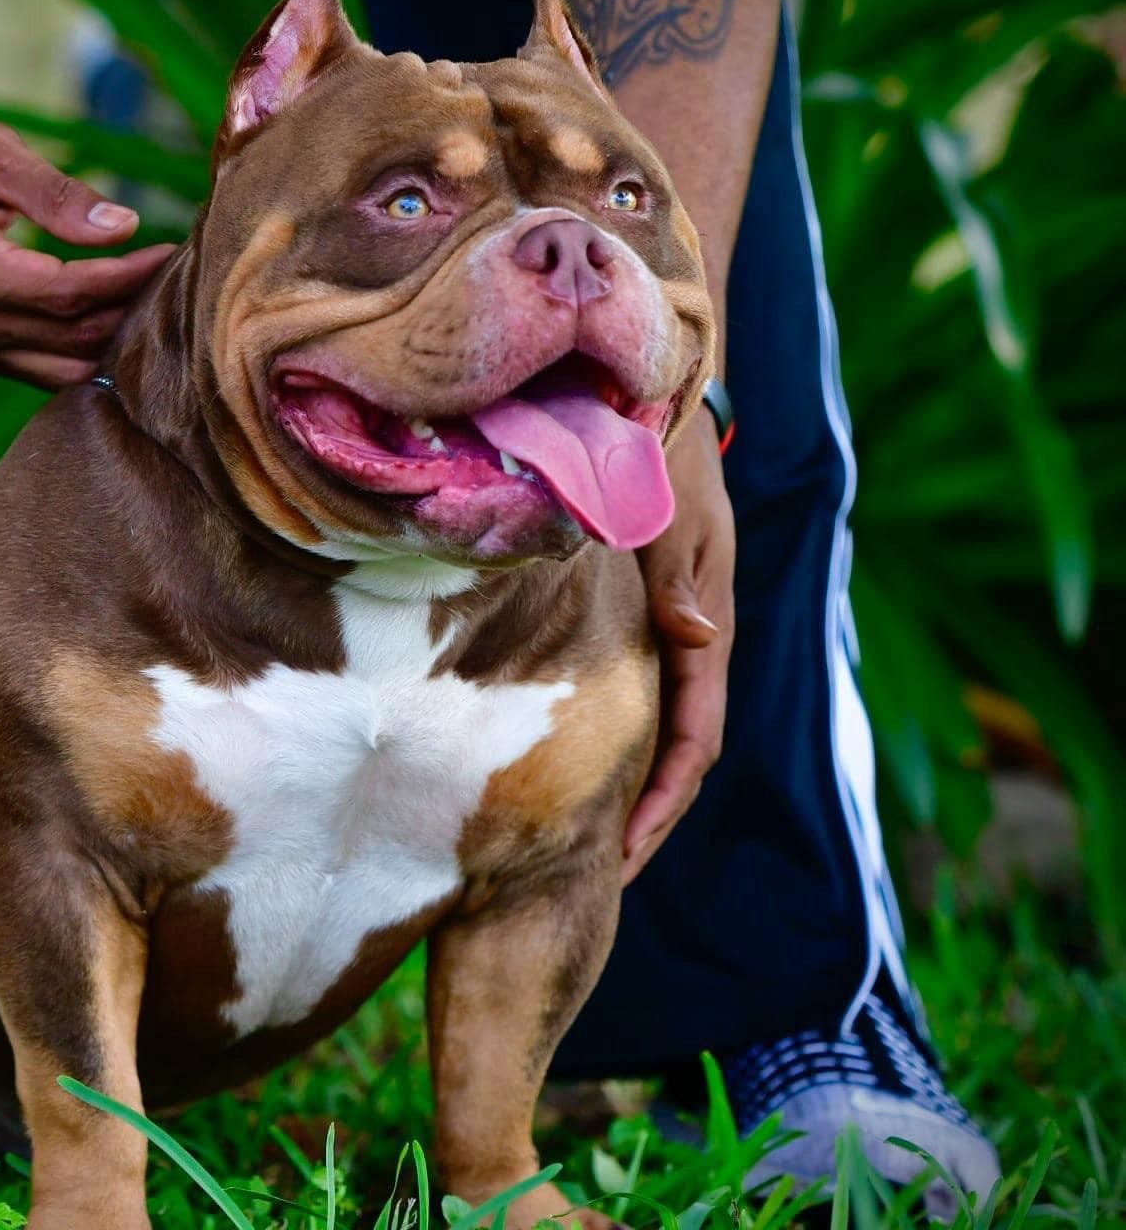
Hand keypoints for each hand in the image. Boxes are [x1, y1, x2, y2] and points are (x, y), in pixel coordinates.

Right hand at [0, 98, 175, 388]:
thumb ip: (59, 197)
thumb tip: (124, 227)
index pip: (65, 294)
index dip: (123, 278)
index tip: (165, 253)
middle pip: (68, 336)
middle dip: (125, 309)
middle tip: (169, 276)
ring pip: (57, 365)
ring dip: (106, 339)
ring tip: (146, 299)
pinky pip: (35, 369)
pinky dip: (77, 353)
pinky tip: (109, 323)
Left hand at [624, 406, 734, 884]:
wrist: (652, 403)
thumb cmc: (660, 452)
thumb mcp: (673, 509)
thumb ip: (680, 574)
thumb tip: (699, 637)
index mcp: (703, 628)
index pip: (693, 742)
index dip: (659, 805)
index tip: (621, 859)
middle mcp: (691, 640)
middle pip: (677, 754)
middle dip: (643, 819)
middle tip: (597, 877)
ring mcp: (671, 631)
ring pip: (656, 729)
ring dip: (629, 788)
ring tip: (585, 844)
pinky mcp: (646, 614)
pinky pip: (639, 694)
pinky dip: (616, 739)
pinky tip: (577, 763)